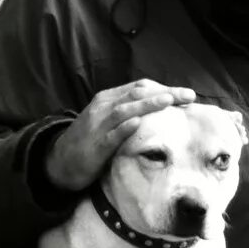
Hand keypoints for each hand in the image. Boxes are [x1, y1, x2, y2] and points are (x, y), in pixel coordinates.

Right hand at [45, 80, 198, 192]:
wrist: (60, 160)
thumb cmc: (90, 140)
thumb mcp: (107, 119)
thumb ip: (128, 110)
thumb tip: (158, 105)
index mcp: (108, 99)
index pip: (140, 87)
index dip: (164, 88)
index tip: (185, 94)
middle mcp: (103, 107)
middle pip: (137, 94)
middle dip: (165, 93)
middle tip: (188, 96)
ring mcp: (99, 125)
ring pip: (125, 110)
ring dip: (148, 104)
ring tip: (168, 101)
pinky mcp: (95, 145)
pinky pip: (111, 135)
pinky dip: (125, 127)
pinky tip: (138, 123)